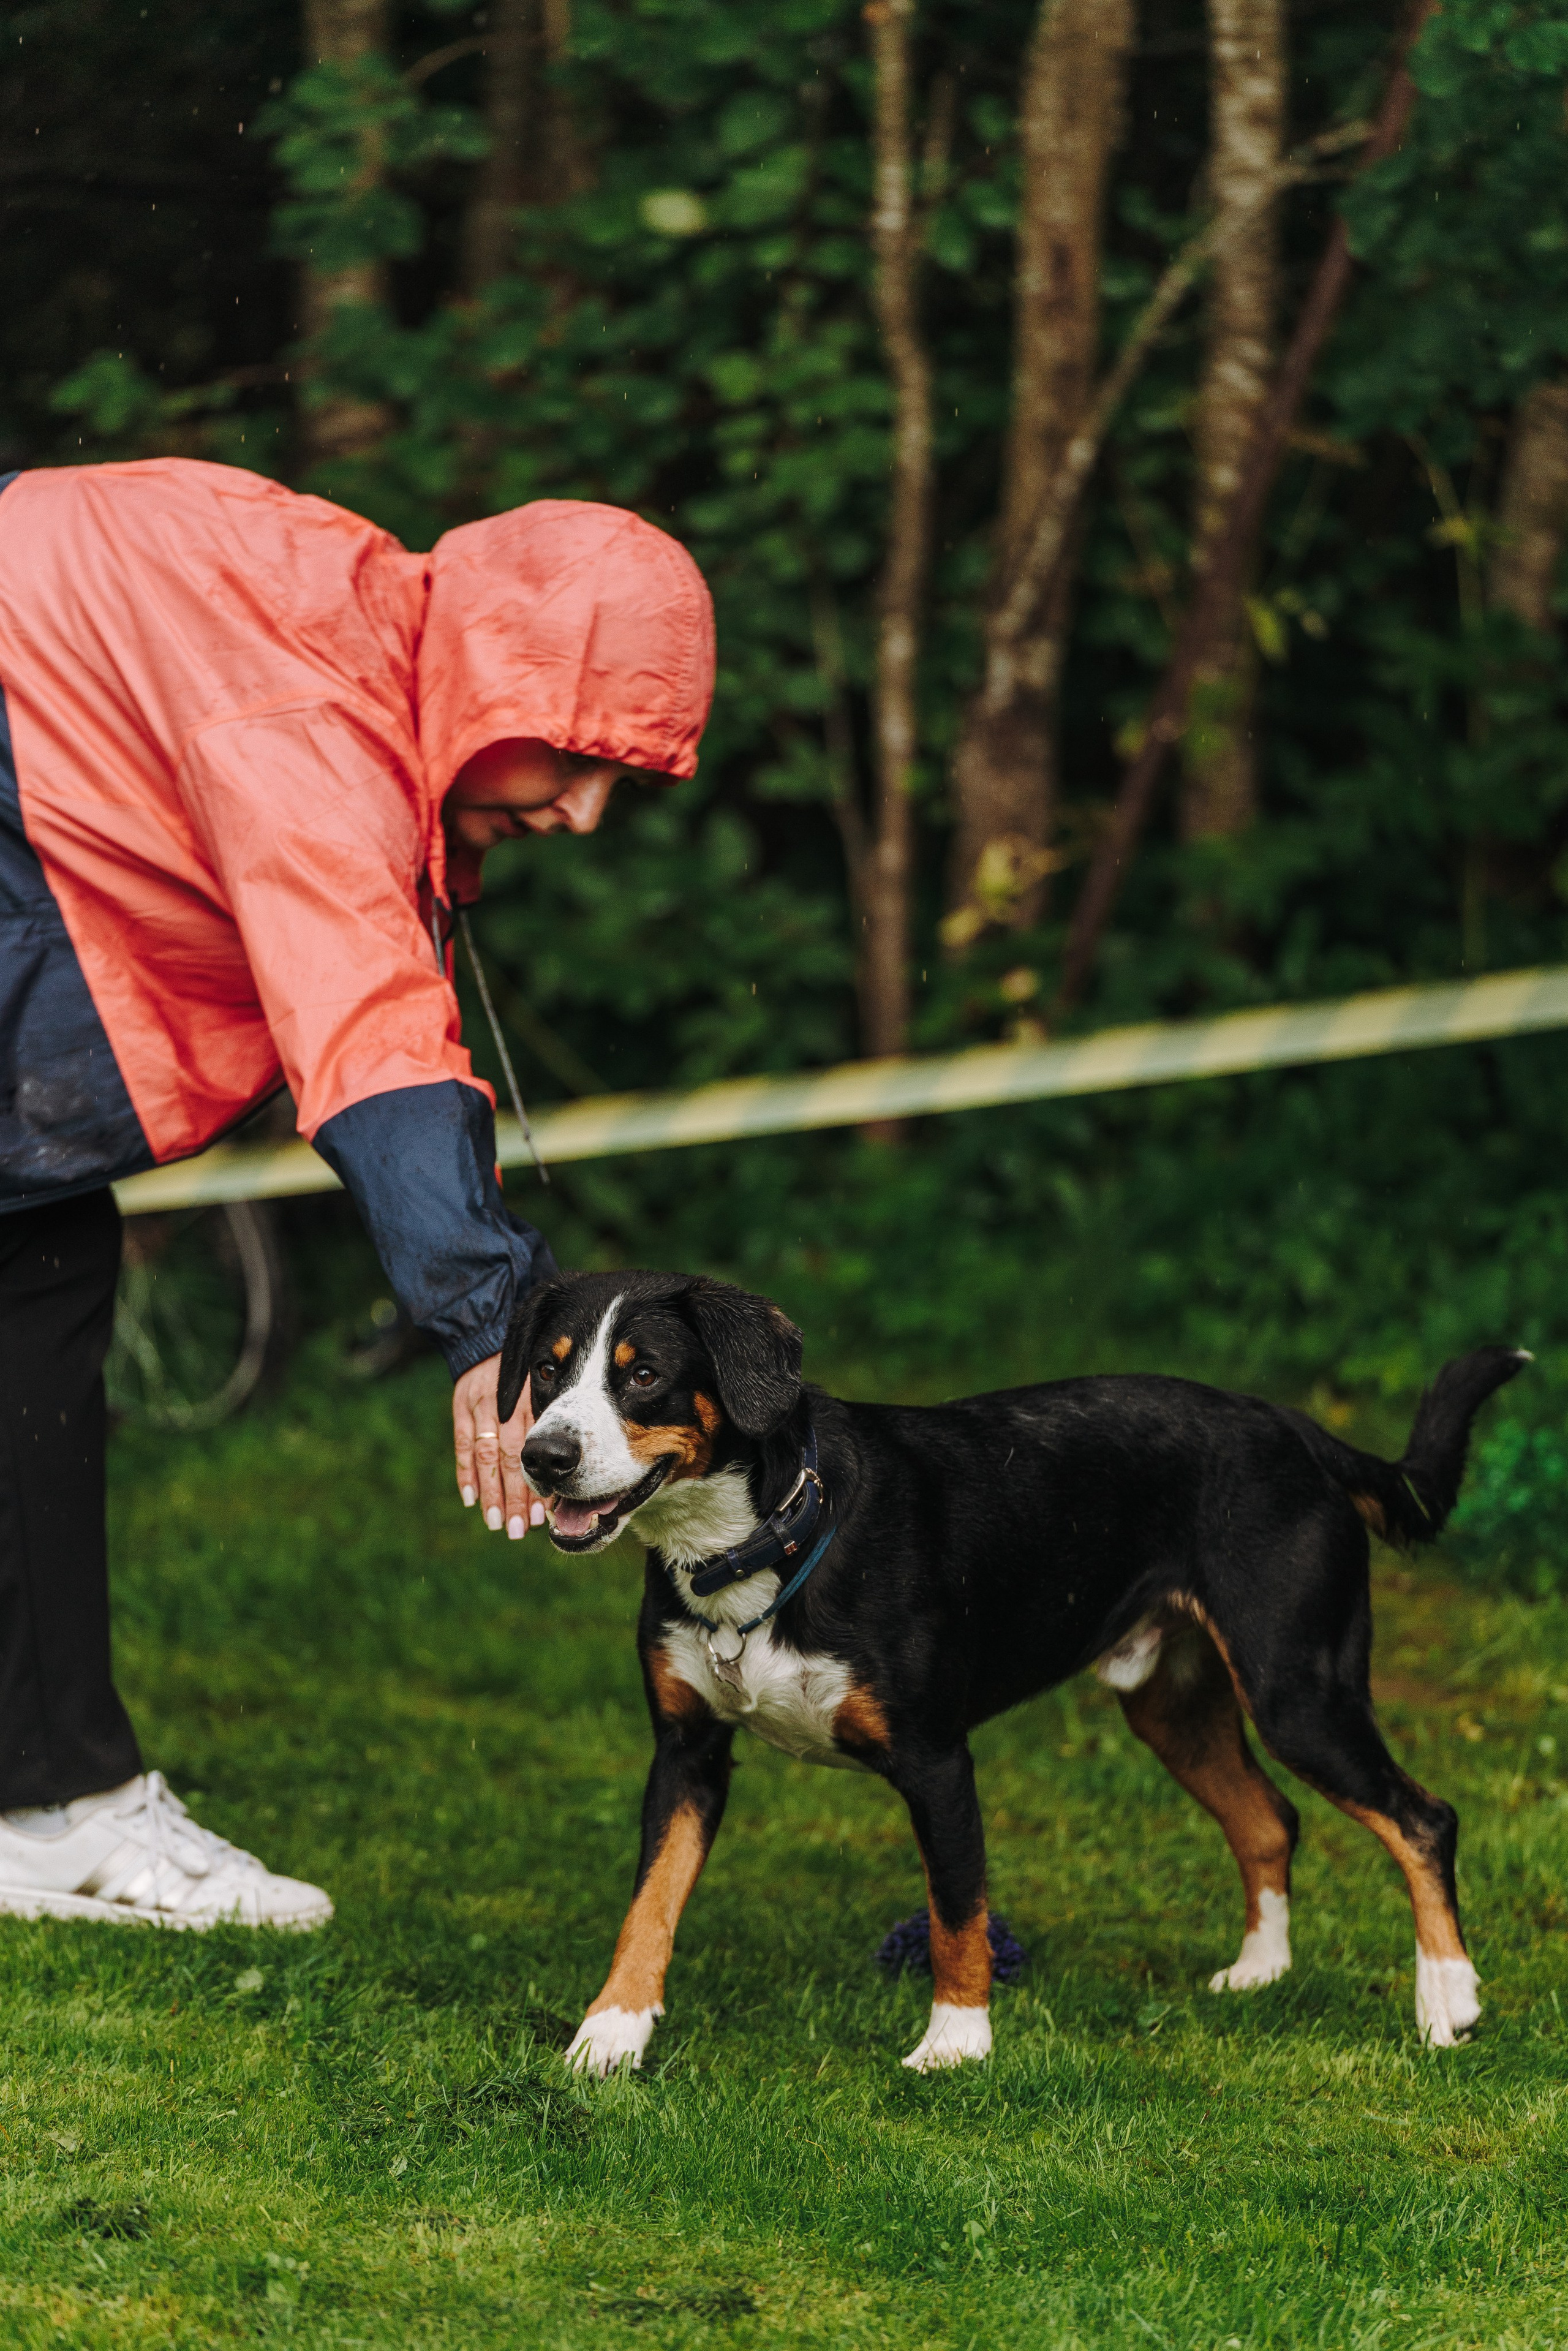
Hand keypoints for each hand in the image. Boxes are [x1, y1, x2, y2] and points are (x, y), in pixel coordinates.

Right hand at [452, 1354, 540, 1538]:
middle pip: (511, 1458)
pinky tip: (471, 1499)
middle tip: (521, 1530)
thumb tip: (572, 1474)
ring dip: (490, 1493)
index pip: (536, 1451)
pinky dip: (466, 1472)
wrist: (489, 1338)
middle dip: (516, 1497)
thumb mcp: (549, 1390)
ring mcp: (481, 1405)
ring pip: (486, 1455)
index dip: (539, 1483)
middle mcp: (508, 1405)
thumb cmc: (529, 1373)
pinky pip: (462, 1444)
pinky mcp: (461, 1406)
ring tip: (498, 1523)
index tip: (547, 1513)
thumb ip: (556, 1425)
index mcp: (532, 1402)